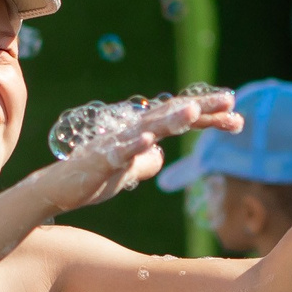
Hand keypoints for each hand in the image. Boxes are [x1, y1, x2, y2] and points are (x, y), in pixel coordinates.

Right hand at [31, 89, 242, 213]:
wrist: (54, 192)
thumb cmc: (90, 180)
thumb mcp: (127, 173)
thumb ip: (146, 161)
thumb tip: (162, 155)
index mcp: (141, 135)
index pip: (179, 121)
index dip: (207, 118)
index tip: (237, 118)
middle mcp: (131, 132)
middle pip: (170, 115)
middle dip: (199, 107)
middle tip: (230, 100)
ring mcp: (115, 144)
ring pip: (147, 127)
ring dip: (171, 119)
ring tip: (192, 112)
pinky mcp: (99, 161)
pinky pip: (119, 152)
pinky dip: (135, 145)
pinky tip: (150, 141)